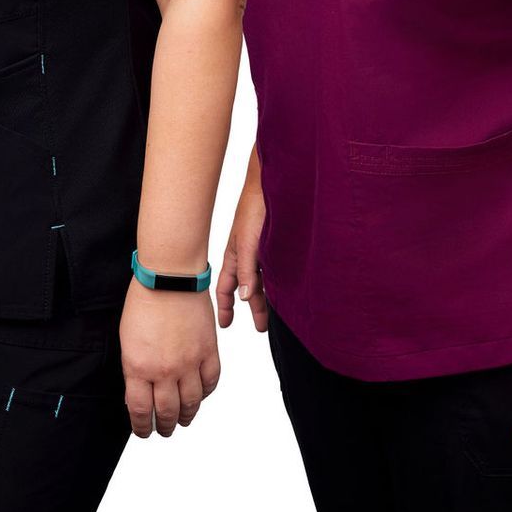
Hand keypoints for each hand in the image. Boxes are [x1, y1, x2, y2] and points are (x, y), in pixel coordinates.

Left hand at [120, 280, 219, 437]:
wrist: (168, 277)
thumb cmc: (142, 302)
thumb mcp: (126, 339)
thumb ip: (133, 368)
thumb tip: (139, 393)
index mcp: (138, 366)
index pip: (140, 410)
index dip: (142, 426)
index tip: (143, 431)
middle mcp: (164, 370)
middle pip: (167, 412)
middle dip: (164, 426)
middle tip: (164, 431)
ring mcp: (189, 362)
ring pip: (192, 403)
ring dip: (187, 416)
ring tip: (183, 420)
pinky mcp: (208, 352)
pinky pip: (211, 382)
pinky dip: (205, 394)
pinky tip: (200, 396)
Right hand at [215, 158, 268, 331]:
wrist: (273, 183)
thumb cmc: (254, 208)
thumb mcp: (247, 242)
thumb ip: (247, 270)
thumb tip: (245, 298)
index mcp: (234, 255)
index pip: (227, 286)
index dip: (226, 305)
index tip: (225, 324)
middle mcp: (247, 255)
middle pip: (248, 287)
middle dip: (253, 306)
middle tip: (260, 327)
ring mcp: (261, 250)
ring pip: (263, 279)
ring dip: (266, 296)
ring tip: (275, 314)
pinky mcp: (276, 244)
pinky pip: (275, 269)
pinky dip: (277, 283)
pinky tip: (286, 290)